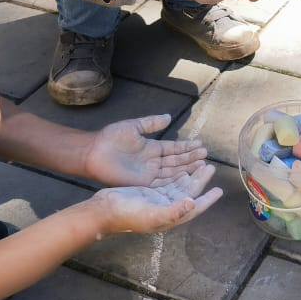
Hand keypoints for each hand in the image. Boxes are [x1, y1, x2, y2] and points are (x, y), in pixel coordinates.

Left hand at [80, 114, 208, 187]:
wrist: (94, 152)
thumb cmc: (111, 138)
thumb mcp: (134, 126)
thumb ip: (151, 123)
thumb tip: (168, 117)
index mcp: (151, 148)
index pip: (174, 148)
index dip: (187, 147)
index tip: (201, 144)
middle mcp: (153, 162)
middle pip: (176, 161)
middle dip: (191, 158)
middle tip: (206, 155)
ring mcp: (149, 173)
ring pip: (172, 172)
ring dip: (187, 169)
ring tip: (202, 165)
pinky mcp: (143, 183)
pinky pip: (162, 182)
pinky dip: (175, 180)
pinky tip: (187, 176)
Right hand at [91, 165, 222, 233]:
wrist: (104, 210)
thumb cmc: (127, 214)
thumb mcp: (151, 213)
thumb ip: (173, 210)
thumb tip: (192, 203)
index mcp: (170, 216)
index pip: (194, 208)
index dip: (207, 200)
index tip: (219, 190)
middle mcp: (167, 208)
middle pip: (189, 193)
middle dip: (200, 181)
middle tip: (211, 167)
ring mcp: (158, 199)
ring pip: (180, 185)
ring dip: (190, 175)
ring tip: (201, 164)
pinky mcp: (150, 191)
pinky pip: (169, 181)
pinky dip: (177, 174)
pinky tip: (182, 167)